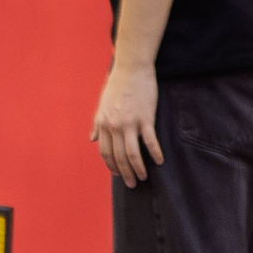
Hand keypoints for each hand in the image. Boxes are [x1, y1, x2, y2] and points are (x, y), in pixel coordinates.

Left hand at [91, 63, 163, 186]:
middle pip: (119, 156)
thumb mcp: (101, 106)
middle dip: (125, 173)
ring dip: (138, 168)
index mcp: (103, 124)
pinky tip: (159, 161)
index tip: (117, 174)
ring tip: (143, 178)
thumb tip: (92, 140)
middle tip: (131, 184)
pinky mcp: (145, 118)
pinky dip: (154, 153)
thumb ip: (97, 125)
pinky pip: (150, 141)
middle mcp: (114, 126)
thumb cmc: (116, 86)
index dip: (111, 165)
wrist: (131, 69)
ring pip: (132, 153)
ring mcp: (130, 123)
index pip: (105, 152)